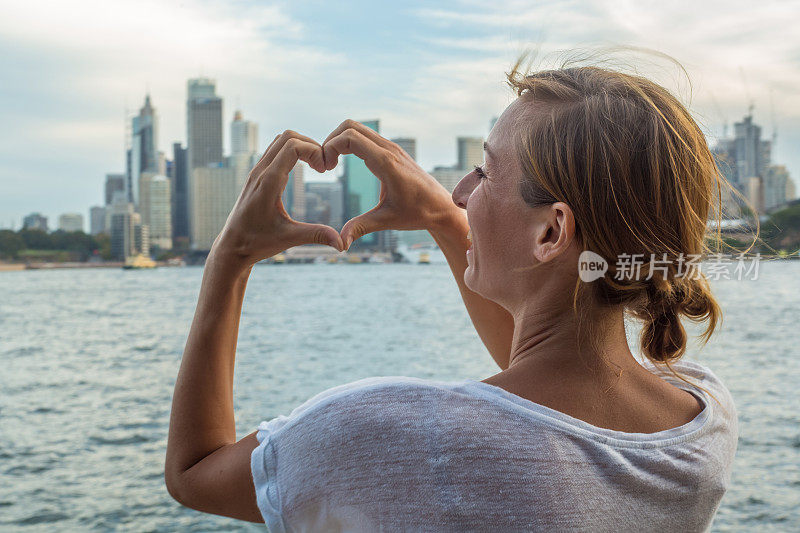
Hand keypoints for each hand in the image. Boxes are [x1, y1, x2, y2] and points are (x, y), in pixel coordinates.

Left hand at [211, 131, 343, 266]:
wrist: (232, 246)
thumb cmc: (257, 242)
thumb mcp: (289, 238)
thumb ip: (316, 235)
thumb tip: (342, 243)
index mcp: (268, 182)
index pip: (293, 146)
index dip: (314, 151)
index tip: (325, 170)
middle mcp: (260, 172)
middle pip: (287, 137)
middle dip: (310, 145)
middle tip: (323, 165)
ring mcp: (257, 171)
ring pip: (280, 140)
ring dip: (301, 146)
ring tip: (315, 165)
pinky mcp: (257, 175)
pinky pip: (275, 151)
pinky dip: (292, 152)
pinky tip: (303, 169)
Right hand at [322, 120, 460, 249]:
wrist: (441, 206)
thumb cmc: (418, 213)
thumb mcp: (388, 221)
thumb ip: (362, 228)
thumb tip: (341, 243)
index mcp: (386, 163)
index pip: (350, 138)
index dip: (330, 148)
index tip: (325, 169)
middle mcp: (388, 149)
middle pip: (350, 126)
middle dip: (330, 141)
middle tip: (324, 165)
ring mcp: (391, 147)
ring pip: (357, 128)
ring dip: (339, 141)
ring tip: (330, 164)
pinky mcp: (391, 151)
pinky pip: (365, 136)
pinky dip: (349, 143)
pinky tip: (343, 163)